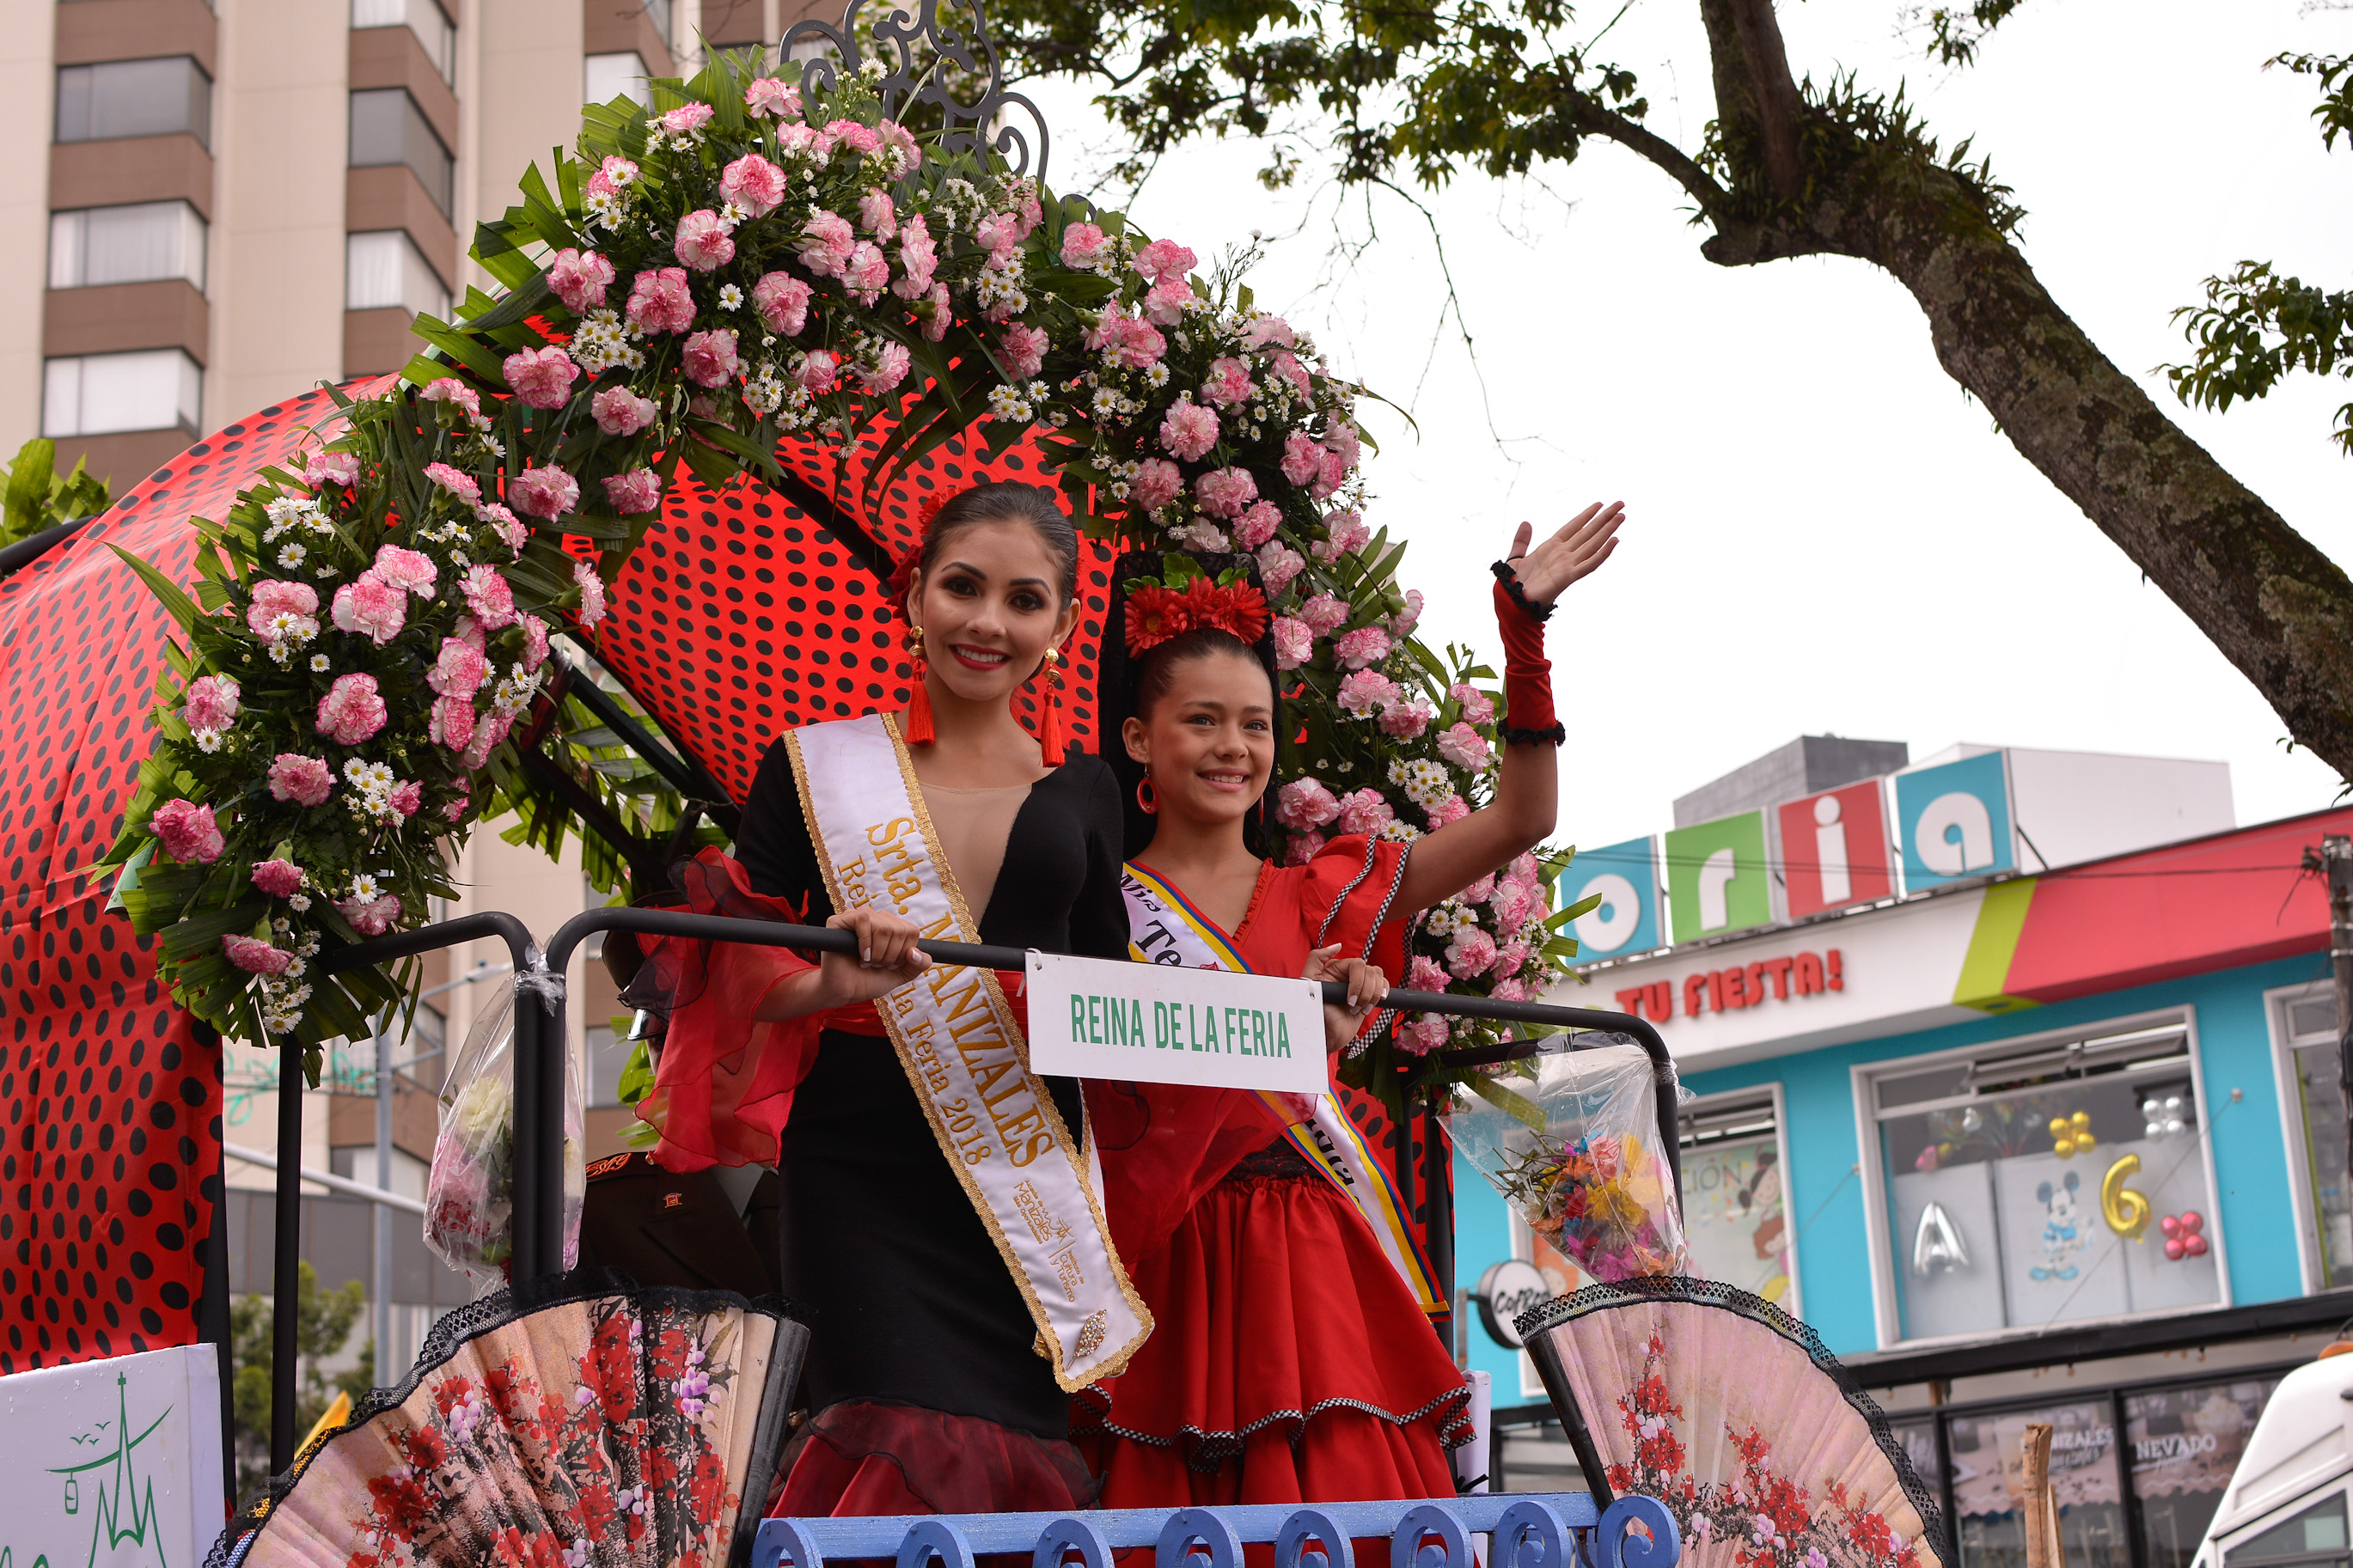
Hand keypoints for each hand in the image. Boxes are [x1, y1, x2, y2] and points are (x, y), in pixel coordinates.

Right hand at [816, 908, 928, 1004]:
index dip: (903, 953)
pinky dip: (866, 942)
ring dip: (877, 952)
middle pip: (898, 930)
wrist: (844, 992)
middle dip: (890, 956)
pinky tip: (861, 956)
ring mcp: (857, 918)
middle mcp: (876, 919)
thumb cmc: (869, 981)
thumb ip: (917, 965)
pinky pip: (863, 919)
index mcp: (892, 927)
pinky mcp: (839, 921)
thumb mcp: (900, 974)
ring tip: (867, 962)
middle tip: (876, 965)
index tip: (890, 965)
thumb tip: (916, 952)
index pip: (911, 931)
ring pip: (883, 926)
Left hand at [1303, 944, 1389, 1053]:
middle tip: (1353, 1007)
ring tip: (1359, 1009)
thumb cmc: (1315, 1011)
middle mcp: (1349, 974)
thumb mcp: (1309, 982)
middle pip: (1371, 971)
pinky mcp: (1369, 995)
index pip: (1358, 964)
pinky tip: (1371, 1005)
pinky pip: (1384, 986)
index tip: (1349, 1000)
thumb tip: (1338, 946)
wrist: (1327, 1034)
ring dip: (1371, 996)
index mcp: (1336, 968)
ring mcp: (1361, 984)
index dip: (1358, 983)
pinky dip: (1381, 995)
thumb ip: (1316, 959)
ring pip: (1379, 977)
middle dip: (1365, 992)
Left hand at [1506, 501, 1623, 605]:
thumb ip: (1521, 540)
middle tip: (1620, 504)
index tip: (1599, 504)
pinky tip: (1614, 541)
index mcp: (1550, 548)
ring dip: (1607, 530)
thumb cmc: (1513, 582)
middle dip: (1604, 518)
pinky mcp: (1568, 577)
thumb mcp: (1516, 556)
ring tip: (1621, 517)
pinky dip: (1603, 553)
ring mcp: (1567, 564)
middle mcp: (1562, 554)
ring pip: (1592, 544)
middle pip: (1588, 532)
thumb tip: (1526, 523)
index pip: (1573, 526)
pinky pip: (1590, 564)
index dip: (1586, 515)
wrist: (1511, 600)